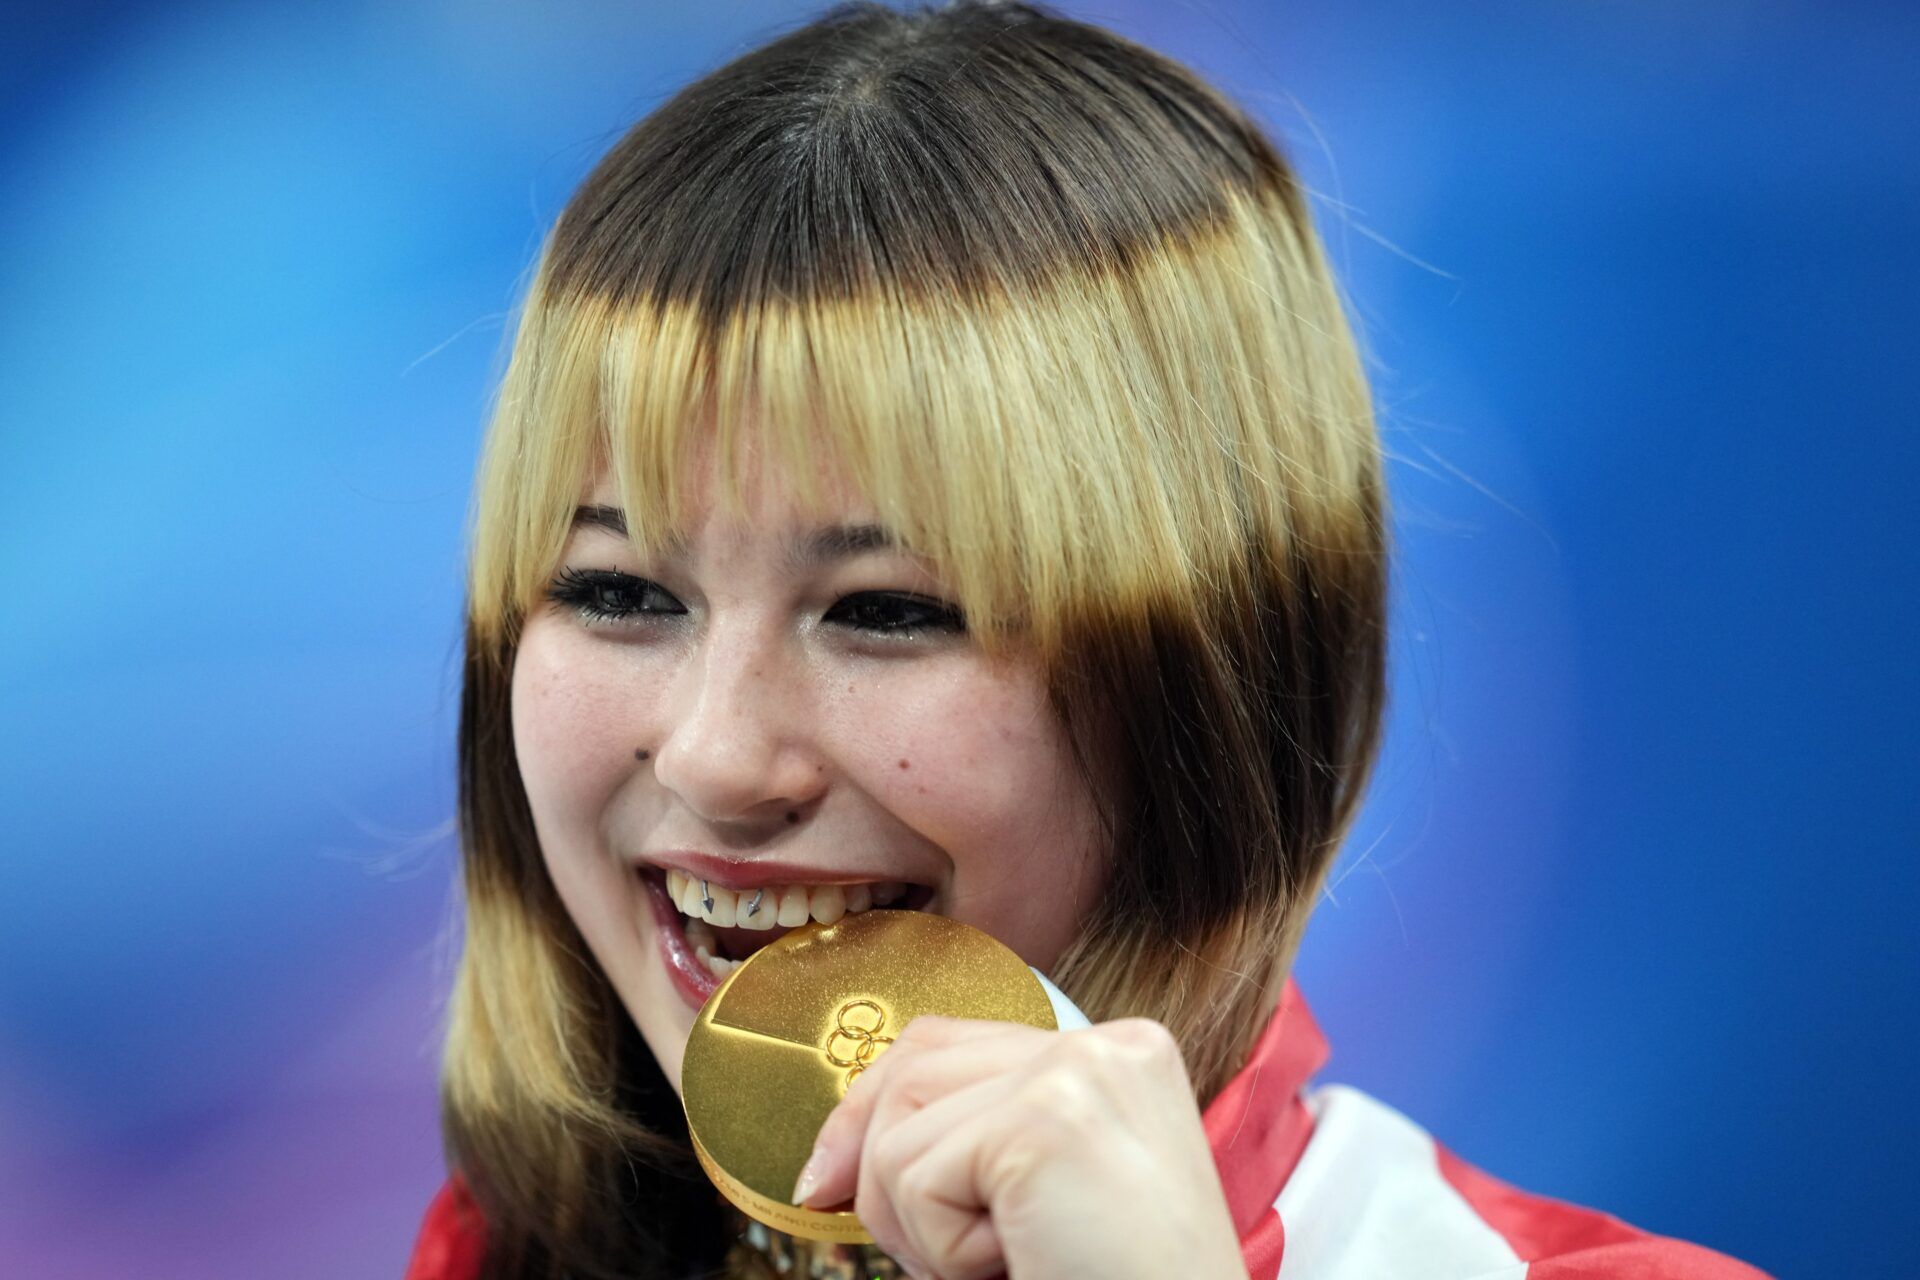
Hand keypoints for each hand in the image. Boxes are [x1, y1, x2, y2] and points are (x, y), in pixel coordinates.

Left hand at [790, 1015, 1248, 1279]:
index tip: (824, 1182)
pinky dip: (945, 1254)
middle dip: (880, 1174)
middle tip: (930, 1263)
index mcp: (1119, 1055)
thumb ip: (976, 1139)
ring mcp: (1078, 1073)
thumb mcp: (1042, 1198)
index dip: (871, 1109)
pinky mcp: (1044, 1121)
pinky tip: (1020, 1265)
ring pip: (900, 1130)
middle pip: (912, 1068)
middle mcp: (1107, 1045)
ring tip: (1004, 1264)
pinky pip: (917, 1179)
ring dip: (921, 1228)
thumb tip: (835, 1156)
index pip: (949, 1041)